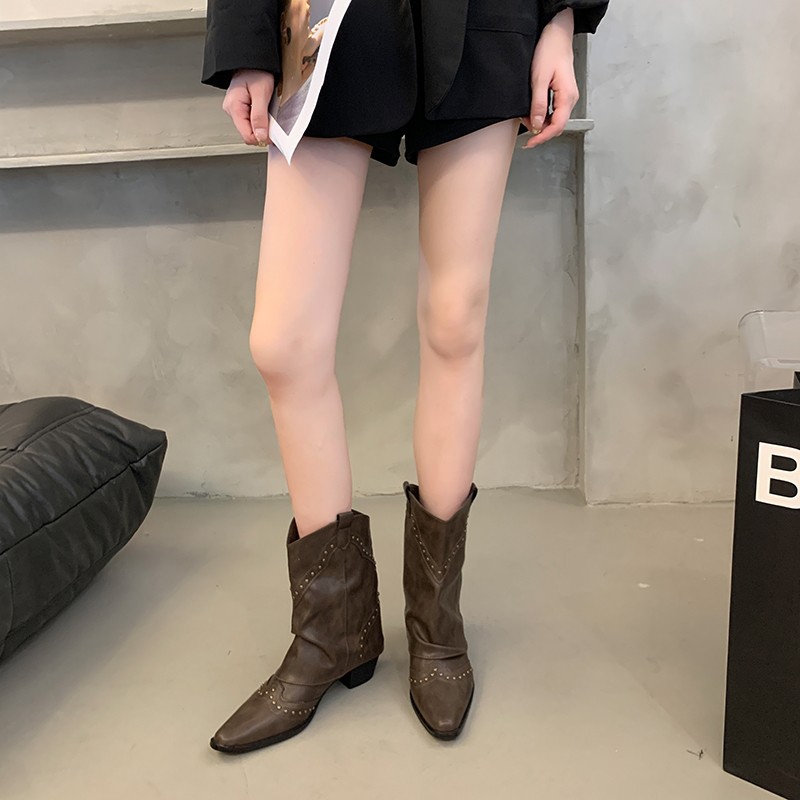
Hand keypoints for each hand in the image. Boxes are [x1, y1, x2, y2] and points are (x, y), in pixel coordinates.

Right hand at [222, 69, 275, 146]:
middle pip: (248, 133)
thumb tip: (261, 136)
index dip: (262, 137)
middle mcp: (231, 110)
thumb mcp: (261, 93)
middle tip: (272, 119)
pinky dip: (260, 119)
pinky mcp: (240, 108)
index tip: (273, 133)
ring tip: (267, 110)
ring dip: (261, 124)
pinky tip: (263, 109)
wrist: (252, 59)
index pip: (247, 136)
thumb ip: (260, 116)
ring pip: (250, 128)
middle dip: (262, 131)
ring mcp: (235, 109)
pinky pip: (250, 121)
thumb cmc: (256, 70)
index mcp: (234, 107)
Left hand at [521, 9, 578, 149]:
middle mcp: (570, 98)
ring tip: (526, 119)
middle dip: (541, 132)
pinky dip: (543, 114)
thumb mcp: (539, 79)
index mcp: (567, 97)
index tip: (530, 143)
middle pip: (557, 125)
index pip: (557, 126)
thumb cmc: (550, 51)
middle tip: (525, 133)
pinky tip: (533, 112)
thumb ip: (538, 104)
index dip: (543, 137)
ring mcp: (567, 96)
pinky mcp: (562, 93)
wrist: (557, 34)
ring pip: (555, 119)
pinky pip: (554, 110)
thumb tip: (536, 124)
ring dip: (541, 123)